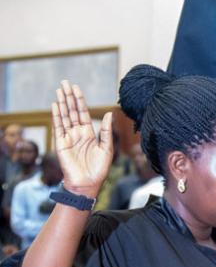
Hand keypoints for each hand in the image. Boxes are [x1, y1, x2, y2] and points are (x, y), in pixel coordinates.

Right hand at [51, 81, 113, 197]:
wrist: (88, 184)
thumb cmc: (99, 168)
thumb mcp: (106, 147)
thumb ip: (107, 130)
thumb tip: (110, 113)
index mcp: (89, 133)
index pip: (83, 113)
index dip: (80, 100)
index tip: (76, 88)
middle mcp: (77, 133)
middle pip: (72, 111)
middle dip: (69, 97)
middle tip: (65, 82)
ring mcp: (68, 137)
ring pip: (64, 116)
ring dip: (62, 103)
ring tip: (59, 90)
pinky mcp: (61, 144)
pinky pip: (58, 127)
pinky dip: (57, 116)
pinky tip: (55, 105)